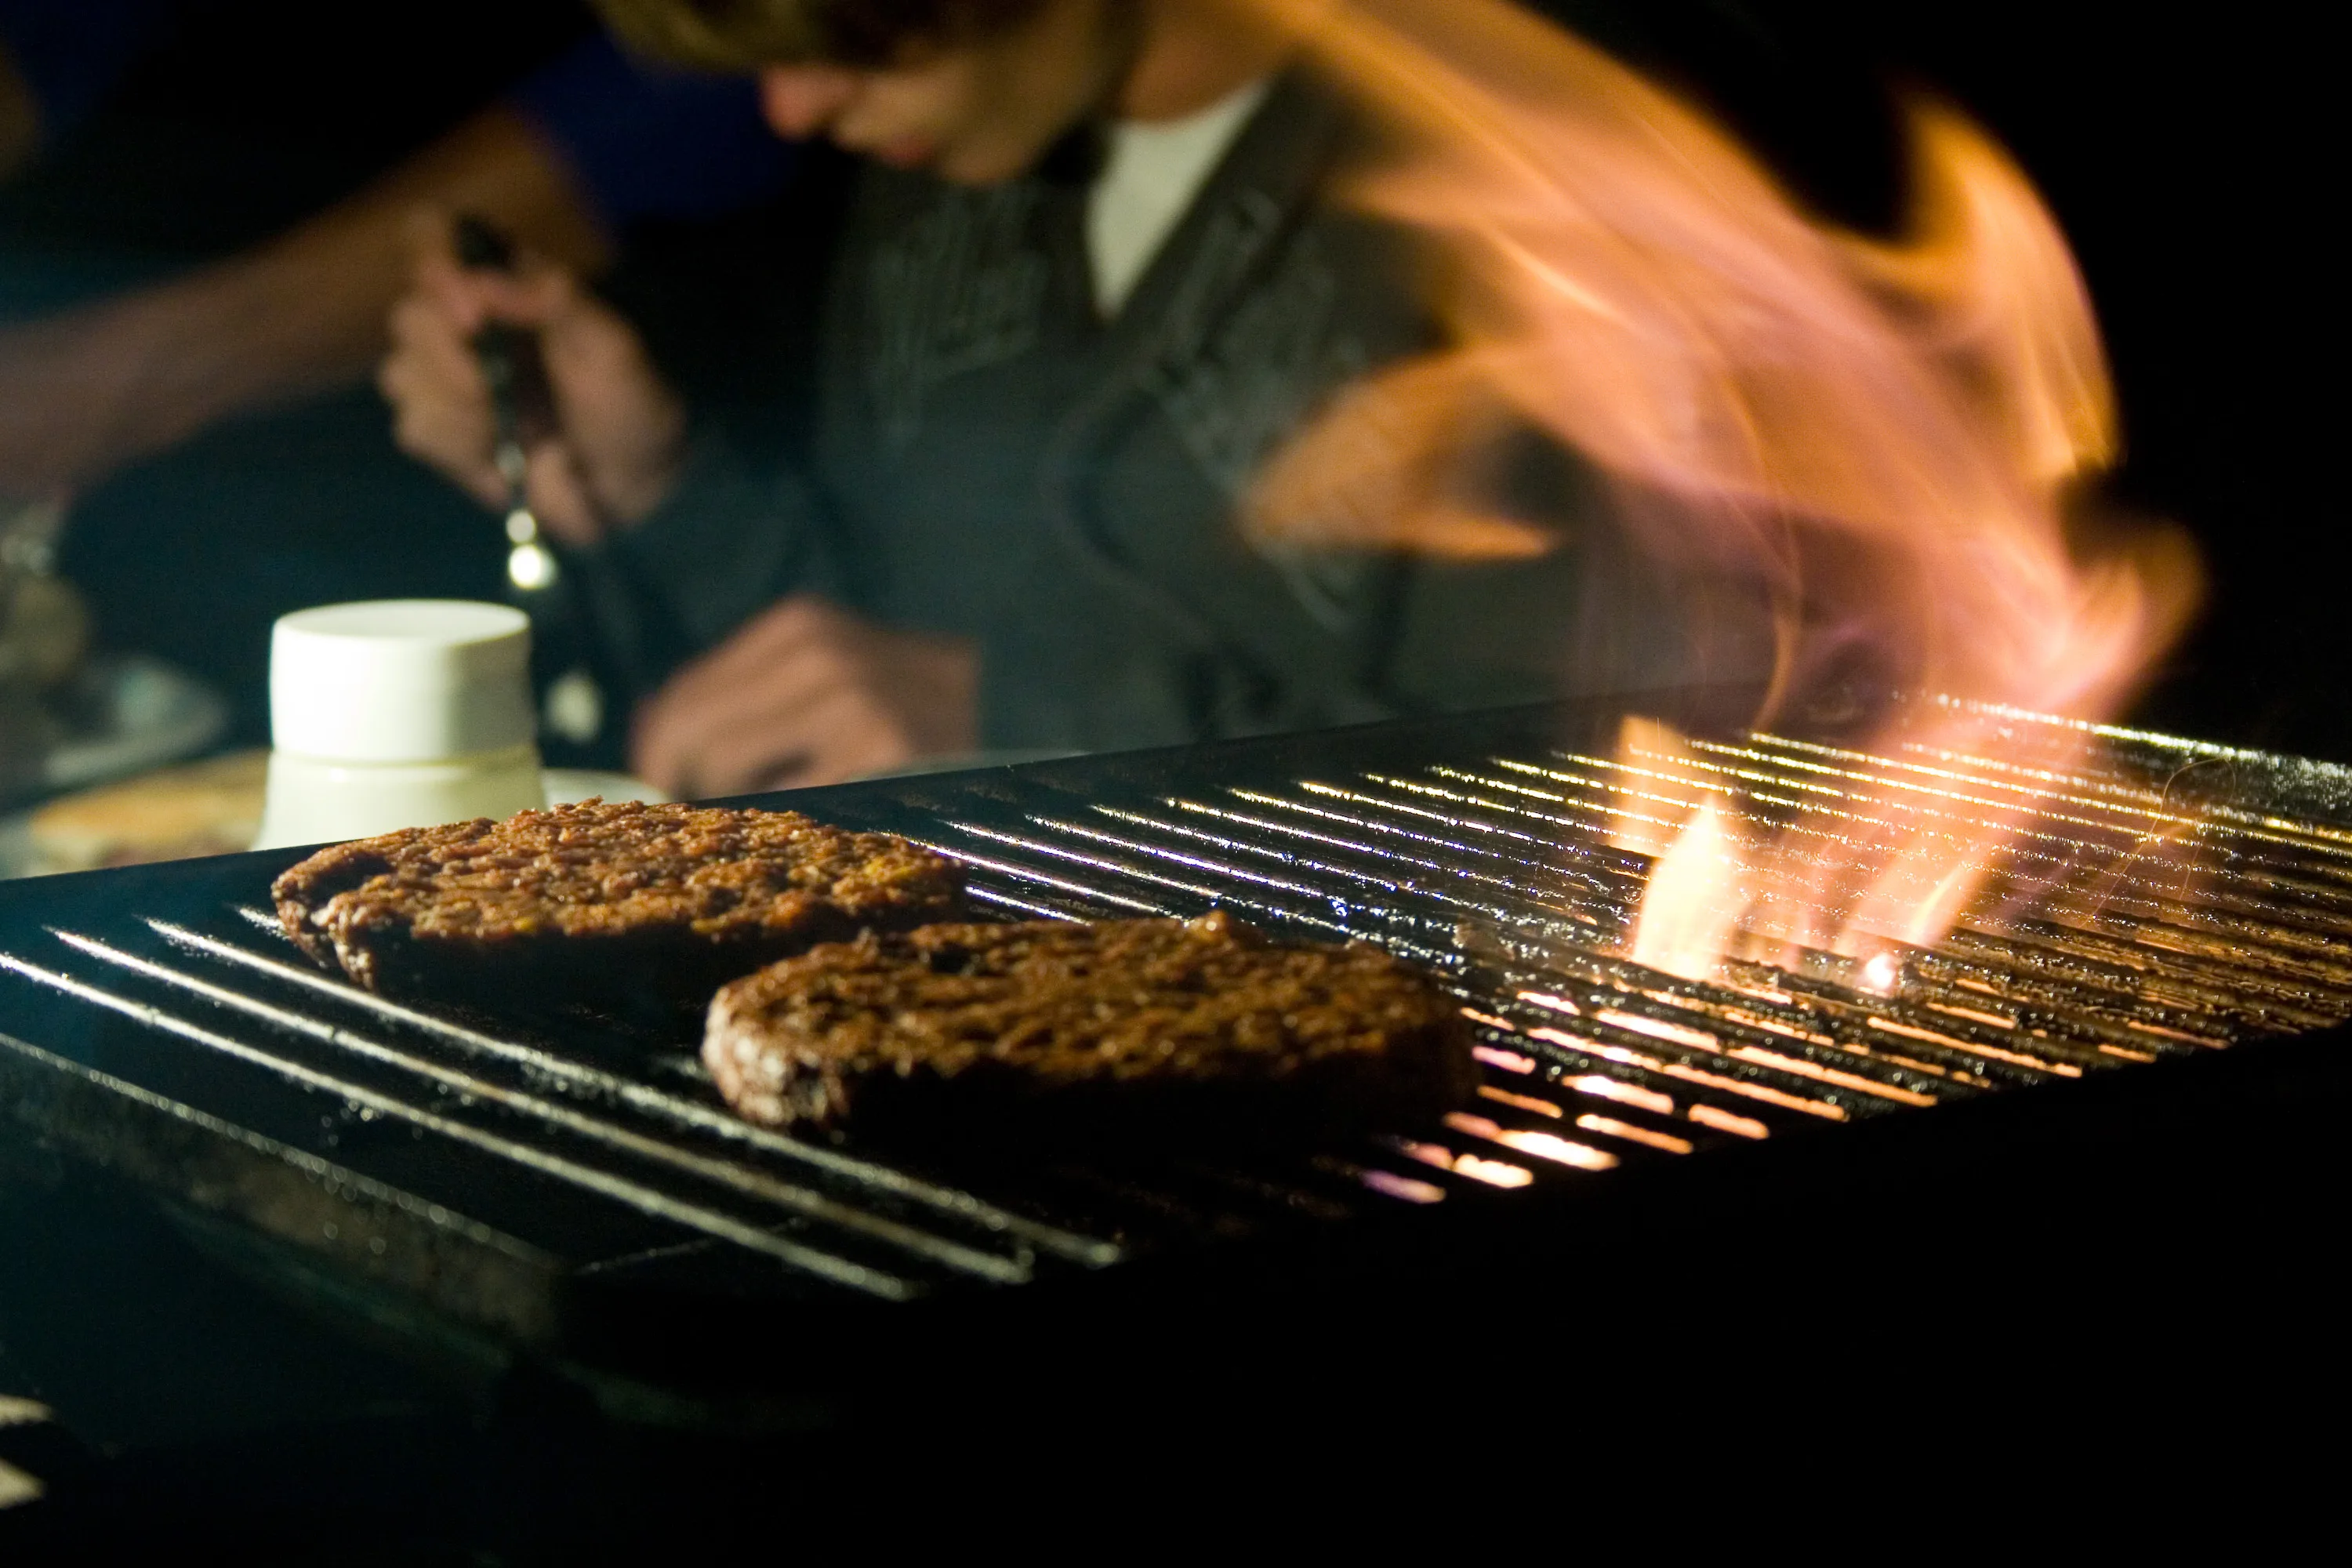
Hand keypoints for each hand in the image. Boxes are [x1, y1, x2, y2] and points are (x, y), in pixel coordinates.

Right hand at [377, 212, 684, 544]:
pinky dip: (461, 443)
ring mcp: (444, 379)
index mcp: (502, 282)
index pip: (430, 236)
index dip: (431, 262)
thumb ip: (559, 303)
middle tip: (500, 385)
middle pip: (409, 314)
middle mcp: (462, 323)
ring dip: (463, 406)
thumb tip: (485, 281)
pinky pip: (415, 427)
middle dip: (453, 356)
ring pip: (402, 374)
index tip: (469, 311)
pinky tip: (502, 448)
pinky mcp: (441, 432)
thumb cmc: (629, 402)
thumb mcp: (613, 347)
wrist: (635, 484)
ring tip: (517, 423)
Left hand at [630, 595, 979, 795]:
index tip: (666, 787)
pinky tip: (814, 827)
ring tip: (772, 817)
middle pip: (692, 730)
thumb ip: (755, 694)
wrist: (1036, 703)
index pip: (685, 693)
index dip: (660, 748)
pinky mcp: (884, 748)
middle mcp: (820, 651)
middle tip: (707, 818)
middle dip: (683, 781)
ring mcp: (852, 699)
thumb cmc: (926, 706)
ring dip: (732, 802)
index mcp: (803, 625)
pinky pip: (790, 801)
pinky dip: (785, 821)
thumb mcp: (838, 673)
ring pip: (727, 766)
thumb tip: (652, 726)